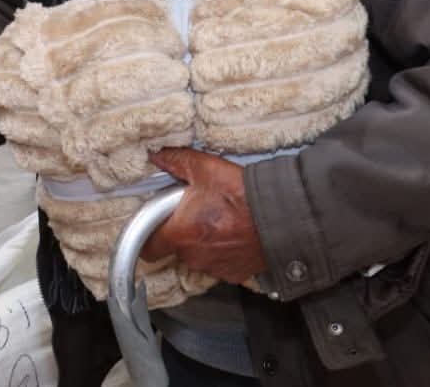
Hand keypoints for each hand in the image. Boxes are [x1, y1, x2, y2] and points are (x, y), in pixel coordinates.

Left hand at [141, 148, 267, 283]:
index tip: (154, 225)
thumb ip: (176, 161)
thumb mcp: (206, 169)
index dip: (147, 237)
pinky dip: (221, 250)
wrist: (282, 218)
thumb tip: (158, 157)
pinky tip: (233, 233)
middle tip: (195, 211)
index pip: (148, 249)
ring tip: (218, 219)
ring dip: (202, 241)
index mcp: (181, 232)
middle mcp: (194, 255)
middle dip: (181, 231)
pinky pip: (218, 263)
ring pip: (197, 255)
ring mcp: (214, 268)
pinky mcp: (233, 274)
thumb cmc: (244, 196)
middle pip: (174, 248)